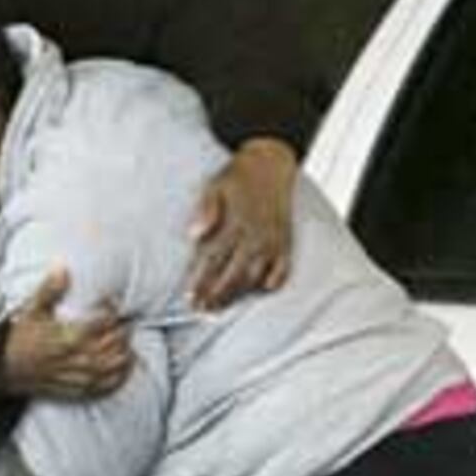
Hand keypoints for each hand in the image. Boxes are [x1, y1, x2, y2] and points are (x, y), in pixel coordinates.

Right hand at [0, 269, 131, 400]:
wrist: (5, 367)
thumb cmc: (20, 337)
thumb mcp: (32, 310)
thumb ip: (49, 290)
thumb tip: (62, 269)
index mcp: (68, 337)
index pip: (102, 322)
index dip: (111, 310)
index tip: (111, 302)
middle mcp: (76, 358)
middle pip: (112, 344)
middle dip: (121, 331)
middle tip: (123, 322)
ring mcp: (77, 376)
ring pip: (112, 366)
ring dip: (124, 354)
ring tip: (126, 343)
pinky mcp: (76, 389)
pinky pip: (104, 386)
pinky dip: (118, 377)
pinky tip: (123, 368)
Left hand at [188, 138, 296, 308]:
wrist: (272, 164)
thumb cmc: (238, 176)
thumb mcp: (215, 185)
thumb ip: (205, 209)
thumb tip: (194, 233)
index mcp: (235, 223)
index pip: (213, 259)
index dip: (200, 282)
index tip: (189, 299)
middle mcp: (255, 236)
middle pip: (232, 274)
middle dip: (215, 295)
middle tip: (201, 311)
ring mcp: (273, 242)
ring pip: (254, 277)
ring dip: (237, 295)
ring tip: (220, 308)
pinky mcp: (286, 243)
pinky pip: (281, 270)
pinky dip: (271, 283)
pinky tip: (260, 291)